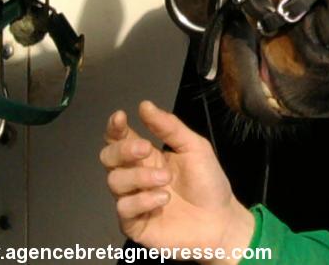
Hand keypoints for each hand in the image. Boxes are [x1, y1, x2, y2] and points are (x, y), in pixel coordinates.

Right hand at [100, 100, 254, 258]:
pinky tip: (163, 199)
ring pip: (115, 181)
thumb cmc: (208, 182)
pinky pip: (124, 208)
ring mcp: (132, 200)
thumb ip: (170, 127)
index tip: (121, 117)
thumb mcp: (194, 147)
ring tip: (166, 179)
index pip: (120, 138)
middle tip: (146, 148)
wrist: (220, 219)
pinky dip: (143, 200)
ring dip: (140, 177)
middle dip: (123, 149)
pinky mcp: (133, 223)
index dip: (115, 127)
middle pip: (108, 157)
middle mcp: (135, 176)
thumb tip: (145, 105)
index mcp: (147, 156)